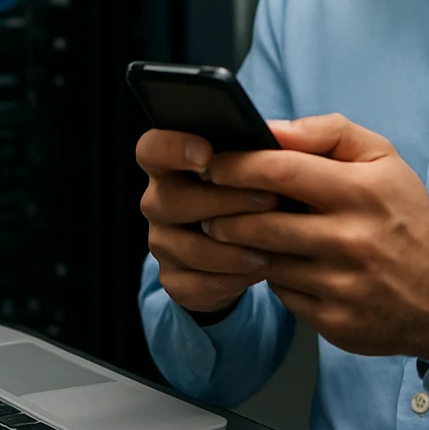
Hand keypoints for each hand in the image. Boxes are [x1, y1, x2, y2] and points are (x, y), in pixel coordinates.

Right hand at [135, 128, 279, 314]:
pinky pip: (198, 284)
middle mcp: (157, 203)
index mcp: (169, 166)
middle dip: (226, 201)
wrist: (238, 250)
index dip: (172, 148)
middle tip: (270, 200)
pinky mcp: (174, 280)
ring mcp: (162, 244)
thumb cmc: (247, 194)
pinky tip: (259, 268)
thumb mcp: (250, 169)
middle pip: (172, 200)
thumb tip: (277, 145)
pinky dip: (233, 278)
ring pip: (189, 248)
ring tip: (271, 245)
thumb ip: (255, 153)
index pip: (151, 149)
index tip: (206, 154)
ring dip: (233, 248)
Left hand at [203, 114, 428, 360]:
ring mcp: (343, 285)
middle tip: (206, 202)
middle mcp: (352, 239)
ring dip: (239, 245)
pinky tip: (273, 263)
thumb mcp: (384, 159)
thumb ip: (329, 132)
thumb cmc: (405, 216)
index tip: (212, 162)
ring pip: (266, 261)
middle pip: (261, 222)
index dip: (237, 165)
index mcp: (362, 191)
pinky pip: (282, 294)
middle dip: (223, 211)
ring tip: (229, 230)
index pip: (282, 170)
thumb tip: (274, 129)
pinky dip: (272, 277)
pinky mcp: (335, 322)